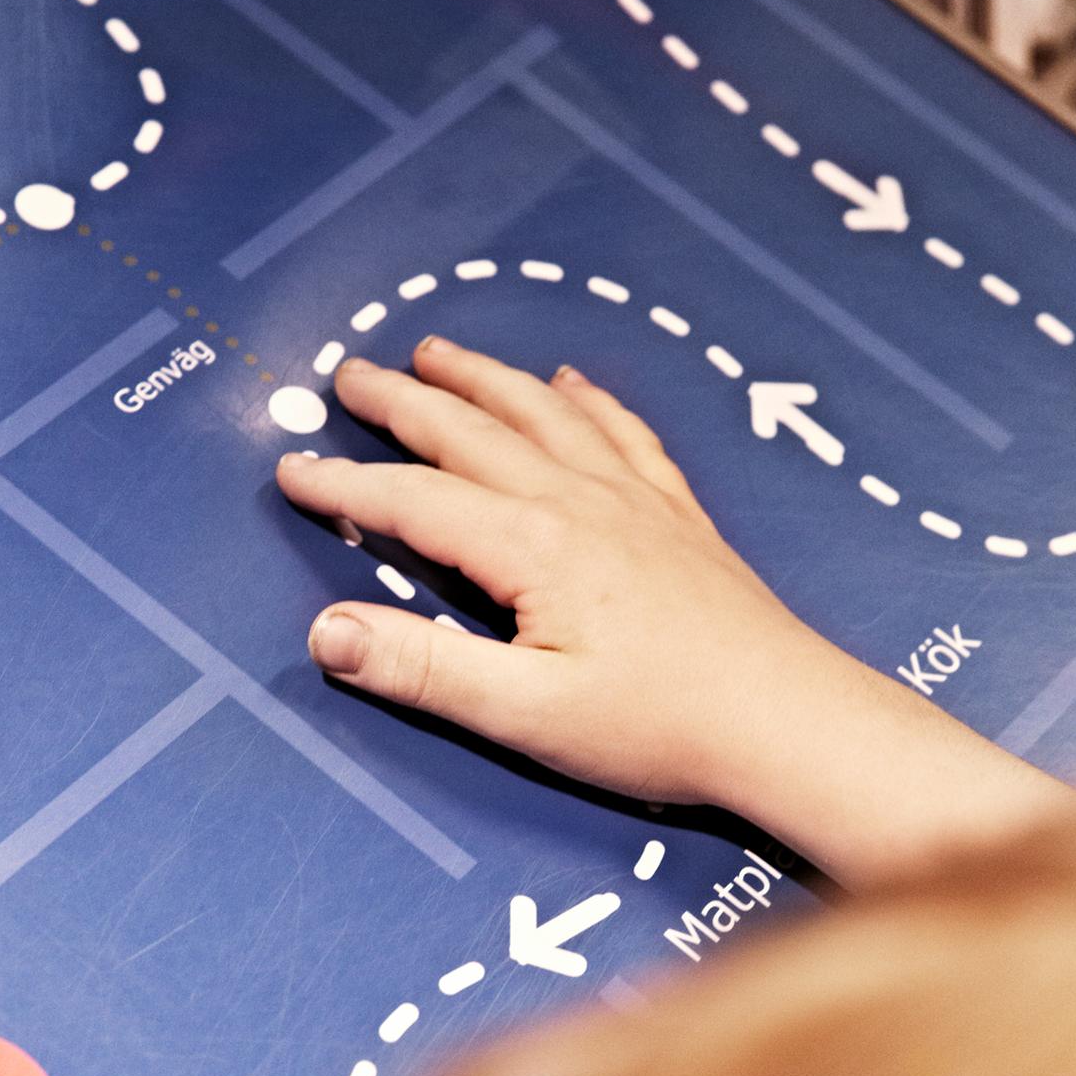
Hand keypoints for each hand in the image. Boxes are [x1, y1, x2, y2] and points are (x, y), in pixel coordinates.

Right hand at [276, 336, 1075, 884]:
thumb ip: (422, 667)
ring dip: (482, 377)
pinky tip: (573, 382)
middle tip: (349, 375)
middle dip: (400, 401)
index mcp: (532, 545)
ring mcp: (632, 499)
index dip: (343, 485)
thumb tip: (327, 631)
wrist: (785, 720)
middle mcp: (579, 501)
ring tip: (436, 350)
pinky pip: (622, 432)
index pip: (413, 500)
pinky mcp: (674, 513)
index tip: (290, 470)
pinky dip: (587, 400)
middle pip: (470, 430)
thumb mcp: (524, 711)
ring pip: (541, 412)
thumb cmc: (660, 724)